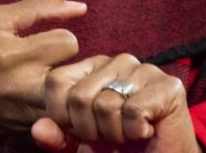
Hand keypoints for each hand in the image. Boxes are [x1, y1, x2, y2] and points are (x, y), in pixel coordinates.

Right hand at [0, 0, 86, 151]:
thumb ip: (39, 8)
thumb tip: (80, 7)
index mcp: (11, 54)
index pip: (68, 41)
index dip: (59, 36)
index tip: (44, 40)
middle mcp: (21, 87)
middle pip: (75, 72)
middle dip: (67, 63)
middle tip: (49, 62)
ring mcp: (26, 114)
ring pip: (71, 99)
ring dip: (64, 87)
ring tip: (46, 79)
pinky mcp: (28, 132)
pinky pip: (60, 117)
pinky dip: (55, 107)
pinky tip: (37, 98)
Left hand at [31, 53, 200, 152]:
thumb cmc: (120, 151)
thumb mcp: (80, 145)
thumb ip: (58, 136)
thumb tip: (37, 129)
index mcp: (91, 68)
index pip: (56, 81)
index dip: (62, 117)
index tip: (82, 131)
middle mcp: (116, 61)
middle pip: (79, 96)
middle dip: (90, 130)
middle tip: (110, 136)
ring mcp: (143, 70)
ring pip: (106, 105)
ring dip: (115, 134)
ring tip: (129, 133)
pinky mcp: (167, 86)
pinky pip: (133, 112)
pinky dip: (136, 133)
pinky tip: (147, 131)